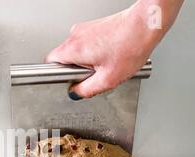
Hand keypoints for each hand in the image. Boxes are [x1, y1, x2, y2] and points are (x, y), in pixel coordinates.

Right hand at [45, 0, 182, 98]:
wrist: (145, 24)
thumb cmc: (131, 45)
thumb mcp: (108, 79)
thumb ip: (86, 90)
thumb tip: (75, 93)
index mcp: (74, 49)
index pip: (49, 62)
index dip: (55, 74)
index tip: (65, 80)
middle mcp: (75, 36)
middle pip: (62, 57)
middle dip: (74, 69)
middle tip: (90, 74)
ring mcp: (83, 29)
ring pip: (74, 51)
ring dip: (84, 61)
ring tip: (103, 63)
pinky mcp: (92, 26)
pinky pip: (84, 44)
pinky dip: (92, 52)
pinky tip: (107, 55)